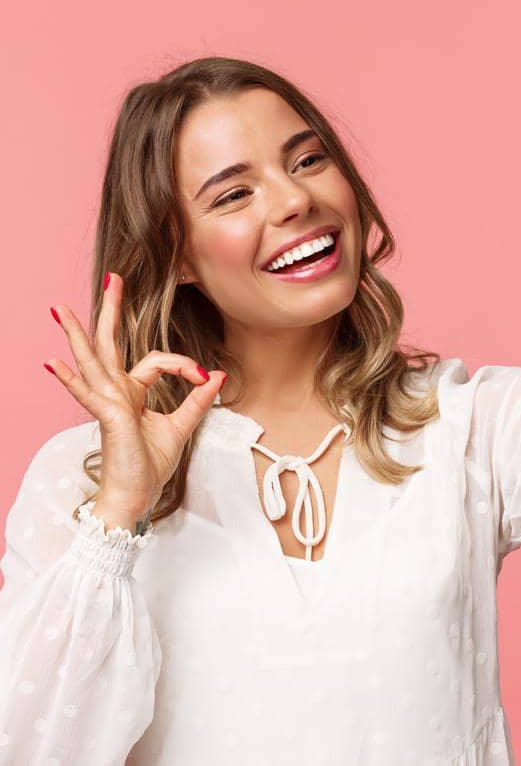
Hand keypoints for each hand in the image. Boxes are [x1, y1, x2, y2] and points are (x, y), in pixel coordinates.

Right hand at [44, 272, 225, 528]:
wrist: (136, 496)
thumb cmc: (149, 465)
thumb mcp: (181, 426)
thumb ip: (196, 400)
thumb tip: (215, 375)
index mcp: (132, 392)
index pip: (155, 360)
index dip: (183, 364)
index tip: (203, 377)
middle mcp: (116, 393)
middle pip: (110, 344)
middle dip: (111, 311)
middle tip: (113, 277)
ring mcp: (106, 404)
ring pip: (92, 362)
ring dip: (77, 335)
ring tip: (62, 310)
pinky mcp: (107, 418)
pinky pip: (87, 395)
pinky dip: (71, 380)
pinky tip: (53, 363)